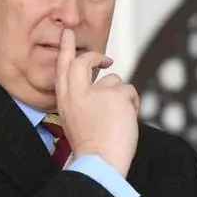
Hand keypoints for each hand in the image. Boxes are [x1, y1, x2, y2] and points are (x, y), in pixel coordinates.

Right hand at [54, 29, 139, 175]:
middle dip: (94, 56)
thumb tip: (103, 86)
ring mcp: (98, 92)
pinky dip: (133, 104)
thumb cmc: (91, 147)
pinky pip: (130, 91)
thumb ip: (84, 100)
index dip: (66, 49)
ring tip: (117, 119)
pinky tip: (126, 121)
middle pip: (84, 62)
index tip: (68, 34)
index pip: (63, 67)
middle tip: (105, 57)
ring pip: (115, 80)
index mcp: (65, 100)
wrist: (100, 162)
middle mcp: (78, 92)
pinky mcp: (117, 95)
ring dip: (121, 96)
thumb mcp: (76, 120)